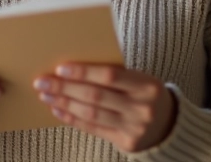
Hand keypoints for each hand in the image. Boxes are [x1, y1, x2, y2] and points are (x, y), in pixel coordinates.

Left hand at [34, 63, 176, 152]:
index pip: (110, 76)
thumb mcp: (138, 79)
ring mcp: (134, 128)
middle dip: (65, 88)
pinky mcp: (126, 143)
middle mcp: (142, 108)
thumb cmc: (144, 93)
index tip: (60, 68)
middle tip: (42, 81)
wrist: (168, 123)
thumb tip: (72, 67)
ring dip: (64, 104)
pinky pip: (93, 129)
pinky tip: (58, 110)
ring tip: (46, 95)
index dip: (83, 72)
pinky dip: (72, 119)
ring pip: (91, 114)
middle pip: (95, 96)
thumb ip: (114, 74)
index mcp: (147, 85)